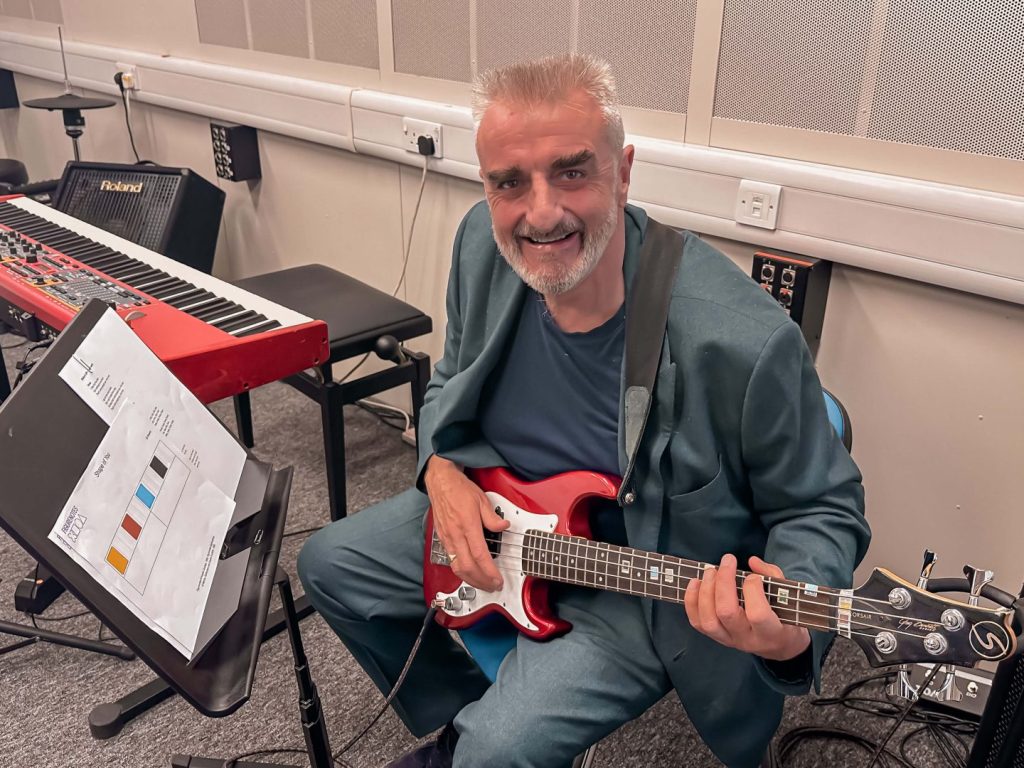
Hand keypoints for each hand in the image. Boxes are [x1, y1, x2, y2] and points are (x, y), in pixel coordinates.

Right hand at [424, 456, 508, 590]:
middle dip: (482, 581)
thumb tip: (504, 526)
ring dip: (471, 579)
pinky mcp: (442, 539)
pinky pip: (451, 561)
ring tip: (483, 584)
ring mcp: (447, 538)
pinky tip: (470, 573)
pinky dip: (462, 571)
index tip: (498, 579)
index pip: (480, 555)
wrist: (440, 482)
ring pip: (457, 567)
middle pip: (468, 567)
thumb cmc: (459, 489)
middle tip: (493, 586)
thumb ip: (492, 517)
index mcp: (467, 525)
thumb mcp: (482, 499)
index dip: (489, 571)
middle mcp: (455, 534)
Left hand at [683, 554, 810, 661]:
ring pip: (708, 621)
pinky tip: (695, 583)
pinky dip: (691, 602)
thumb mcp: (789, 598)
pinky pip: (698, 623)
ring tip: (710, 571)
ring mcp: (730, 641)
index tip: (754, 576)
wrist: (781, 646)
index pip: (757, 614)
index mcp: (772, 632)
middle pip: (726, 613)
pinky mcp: (718, 638)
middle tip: (727, 562)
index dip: (752, 590)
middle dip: (723, 583)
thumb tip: (752, 561)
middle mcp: (748, 639)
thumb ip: (773, 577)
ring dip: (705, 592)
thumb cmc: (786, 618)